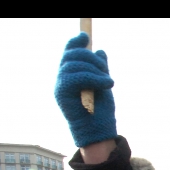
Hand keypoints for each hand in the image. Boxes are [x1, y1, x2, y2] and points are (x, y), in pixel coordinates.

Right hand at [54, 33, 116, 148]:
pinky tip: (107, 84)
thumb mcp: (103, 86)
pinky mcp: (62, 93)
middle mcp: (62, 79)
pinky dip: (94, 78)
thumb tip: (100, 51)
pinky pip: (77, 77)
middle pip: (72, 55)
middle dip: (90, 57)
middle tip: (105, 69)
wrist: (98, 134)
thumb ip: (100, 69)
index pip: (69, 53)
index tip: (85, 36)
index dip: (75, 42)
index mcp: (71, 76)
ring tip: (108, 82)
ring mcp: (60, 86)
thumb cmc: (101, 114)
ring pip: (75, 64)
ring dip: (95, 69)